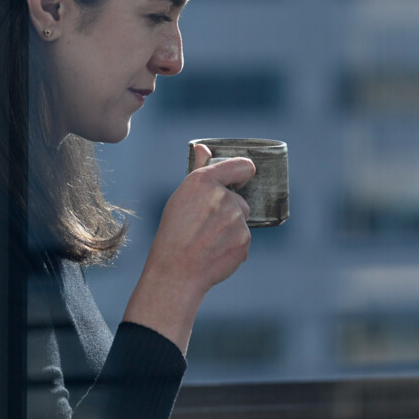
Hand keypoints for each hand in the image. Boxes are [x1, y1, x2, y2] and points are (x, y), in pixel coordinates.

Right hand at [123, 145, 253, 350]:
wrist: (176, 271)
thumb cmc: (173, 233)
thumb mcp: (182, 197)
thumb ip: (199, 170)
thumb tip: (203, 147)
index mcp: (204, 181)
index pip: (242, 166)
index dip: (243, 172)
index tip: (242, 178)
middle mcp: (224, 197)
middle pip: (240, 199)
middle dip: (229, 210)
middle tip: (205, 225)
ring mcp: (237, 220)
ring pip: (241, 220)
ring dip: (230, 228)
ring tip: (207, 240)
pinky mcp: (245, 240)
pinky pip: (243, 239)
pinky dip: (233, 245)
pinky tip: (214, 252)